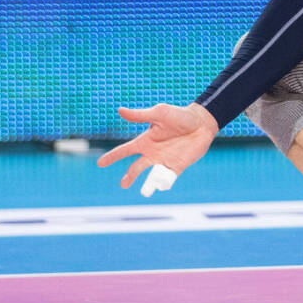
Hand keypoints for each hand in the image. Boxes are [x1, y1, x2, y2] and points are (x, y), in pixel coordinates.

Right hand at [97, 103, 218, 194]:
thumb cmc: (180, 115)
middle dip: (129, 176)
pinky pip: (167, 179)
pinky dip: (162, 184)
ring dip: (147, 185)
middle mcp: (153, 153)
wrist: (202, 123)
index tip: (100, 163)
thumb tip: (120, 110)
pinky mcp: (177, 167)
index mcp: (146, 141)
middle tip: (123, 184)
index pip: (125, 150)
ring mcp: (165, 161)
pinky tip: (161, 186)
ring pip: (151, 176)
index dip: (113, 157)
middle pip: (136, 167)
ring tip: (144, 192)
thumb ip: (140, 115)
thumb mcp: (159, 113)